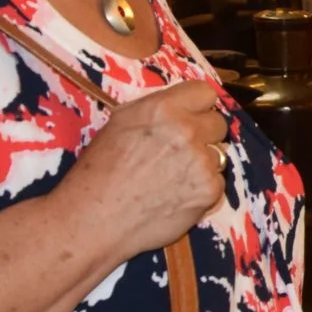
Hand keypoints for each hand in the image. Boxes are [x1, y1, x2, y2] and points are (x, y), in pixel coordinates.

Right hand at [61, 80, 226, 249]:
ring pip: (219, 154)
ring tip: (172, 178)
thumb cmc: (97, 172)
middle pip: (218, 123)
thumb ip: (156, 111)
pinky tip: (176, 196)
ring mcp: (201, 162)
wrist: (92, 219)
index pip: (204, 92)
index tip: (190, 117)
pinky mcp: (209, 190)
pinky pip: (217, 182)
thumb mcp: (119, 124)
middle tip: (180, 151)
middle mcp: (186, 131)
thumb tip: (180, 107)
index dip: (197, 106)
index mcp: (162, 109)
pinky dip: (202, 189)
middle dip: (203, 134)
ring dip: (202, 164)